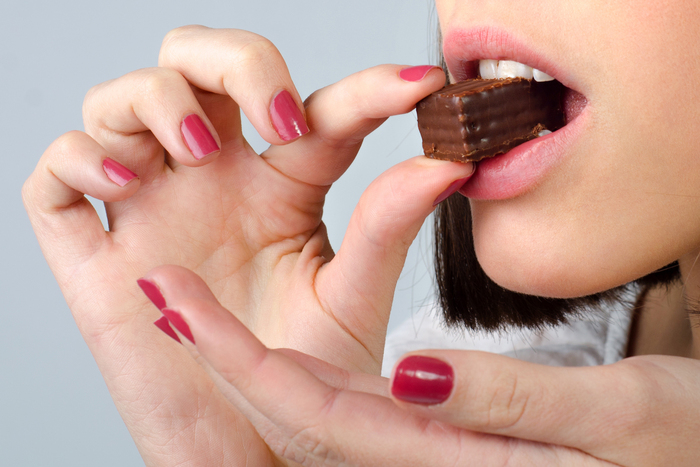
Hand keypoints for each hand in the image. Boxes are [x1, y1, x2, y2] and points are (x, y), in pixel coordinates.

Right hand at [23, 25, 471, 464]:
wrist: (248, 447)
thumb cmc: (301, 376)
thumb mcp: (351, 296)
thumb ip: (389, 224)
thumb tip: (448, 161)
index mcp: (281, 186)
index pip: (315, 107)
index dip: (364, 86)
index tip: (414, 87)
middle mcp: (214, 181)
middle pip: (200, 61)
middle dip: (236, 61)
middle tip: (278, 119)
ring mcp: (151, 209)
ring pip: (122, 100)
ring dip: (157, 101)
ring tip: (199, 153)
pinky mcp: (94, 255)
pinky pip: (55, 179)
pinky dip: (77, 158)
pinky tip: (124, 183)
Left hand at [141, 266, 699, 465]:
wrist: (685, 463)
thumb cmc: (672, 451)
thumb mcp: (614, 422)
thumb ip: (511, 405)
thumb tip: (415, 374)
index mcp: (448, 457)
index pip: (319, 415)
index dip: (241, 364)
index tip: (180, 310)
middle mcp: (420, 457)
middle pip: (295, 412)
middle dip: (218, 352)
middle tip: (159, 291)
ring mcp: (422, 445)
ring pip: (311, 408)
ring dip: (245, 354)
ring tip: (187, 302)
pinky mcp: (434, 429)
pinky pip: (346, 404)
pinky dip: (293, 366)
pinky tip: (264, 336)